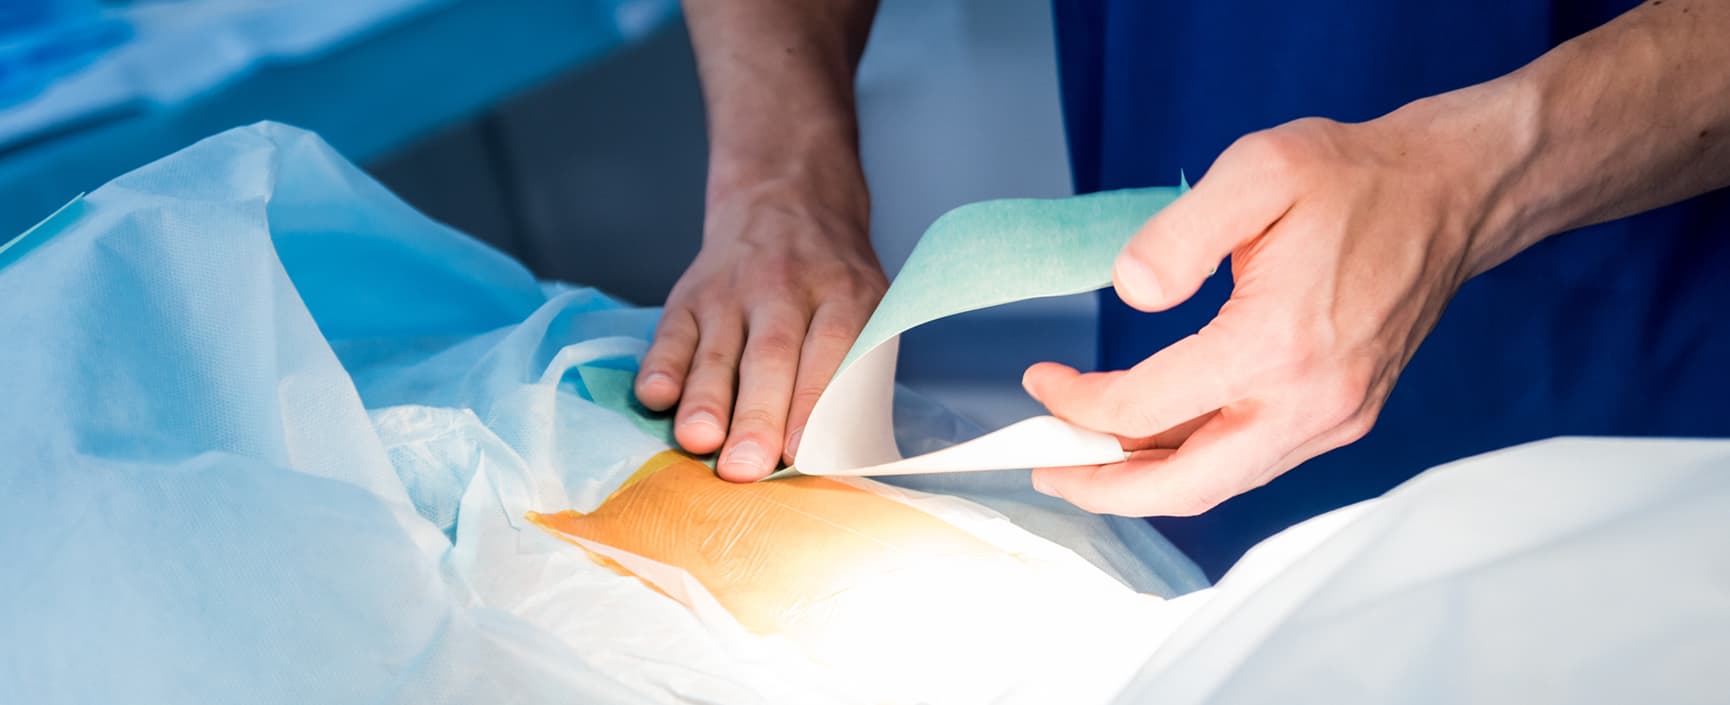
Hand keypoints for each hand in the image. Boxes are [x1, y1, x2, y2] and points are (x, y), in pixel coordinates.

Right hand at [636, 185, 884, 481]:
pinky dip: (661, 365)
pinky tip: (655, 396)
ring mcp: (732, 291)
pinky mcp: (689, 295)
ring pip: (717, 350)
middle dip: (756, 415)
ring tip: (698, 440)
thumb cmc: (835, 279)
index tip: (800, 452)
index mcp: (842, 293)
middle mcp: (785, 288)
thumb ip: (861, 365)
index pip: (831, 348)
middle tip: (745, 466)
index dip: (814, 401)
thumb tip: (848, 448)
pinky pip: (671, 333)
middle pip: (770, 356)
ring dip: (705, 399)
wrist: (787, 197)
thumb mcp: (871, 303)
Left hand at [1023, 106, 1511, 515]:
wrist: (1448, 194)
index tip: (1041, 381)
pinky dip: (1195, 462)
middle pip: (1187, 486)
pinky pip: (1253, 462)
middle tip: (1048, 469)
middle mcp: (1310, 402)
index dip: (1079, 403)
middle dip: (1105, 487)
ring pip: (1222, 482)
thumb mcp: (1257, 172)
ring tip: (1089, 459)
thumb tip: (1128, 292)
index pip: (1148, 406)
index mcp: (1278, 345)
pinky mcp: (1344, 417)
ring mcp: (1334, 418)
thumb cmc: (1353, 179)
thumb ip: (1179, 235)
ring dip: (1148, 481)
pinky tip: (1156, 439)